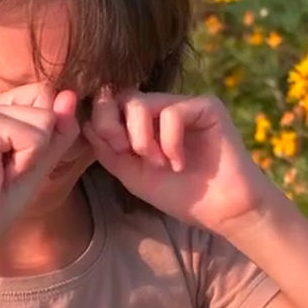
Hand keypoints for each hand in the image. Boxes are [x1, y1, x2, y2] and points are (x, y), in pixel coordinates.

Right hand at [0, 83, 79, 271]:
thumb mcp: (41, 160)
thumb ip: (59, 129)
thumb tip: (70, 94)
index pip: (46, 94)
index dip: (47, 131)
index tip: (18, 160)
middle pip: (48, 99)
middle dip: (42, 140)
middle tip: (11, 167)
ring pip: (46, 118)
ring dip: (34, 153)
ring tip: (3, 170)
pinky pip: (35, 136)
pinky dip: (26, 160)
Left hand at [82, 90, 278, 238]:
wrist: (223, 210)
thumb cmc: (180, 194)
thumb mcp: (133, 174)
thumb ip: (108, 150)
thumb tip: (85, 122)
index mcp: (144, 121)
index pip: (111, 103)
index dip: (102, 120)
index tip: (114, 149)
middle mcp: (163, 107)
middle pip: (122, 97)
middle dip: (115, 126)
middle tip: (131, 154)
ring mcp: (185, 104)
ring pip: (142, 103)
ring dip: (142, 138)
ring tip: (159, 164)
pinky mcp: (207, 107)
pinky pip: (172, 113)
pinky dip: (170, 142)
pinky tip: (180, 163)